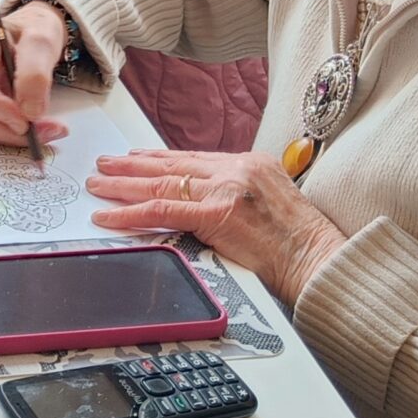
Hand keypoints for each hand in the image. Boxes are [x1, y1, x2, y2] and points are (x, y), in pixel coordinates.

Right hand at [0, 1, 71, 145]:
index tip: (26, 123)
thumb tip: (30, 113)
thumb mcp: (43, 41)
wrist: (29, 29)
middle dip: (7, 128)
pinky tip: (30, 124)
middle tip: (47, 132)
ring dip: (9, 132)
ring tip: (45, 129)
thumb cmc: (33, 29)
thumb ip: (35, 73)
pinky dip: (7, 128)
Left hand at [87, 148, 349, 301]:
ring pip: (160, 184)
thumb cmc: (301, 243)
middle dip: (132, 166)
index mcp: (250, 163)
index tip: (136, 158)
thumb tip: (207, 204)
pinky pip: (161, 211)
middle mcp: (236, 169)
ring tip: (97, 183)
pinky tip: (107, 215)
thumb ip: (239, 196)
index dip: (159, 159)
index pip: (193, 159)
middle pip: (172, 165)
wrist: (320, 258)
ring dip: (122, 185)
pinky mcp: (216, 214)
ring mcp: (225, 190)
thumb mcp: (271, 204)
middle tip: (104, 164)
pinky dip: (128, 213)